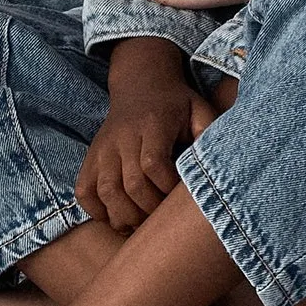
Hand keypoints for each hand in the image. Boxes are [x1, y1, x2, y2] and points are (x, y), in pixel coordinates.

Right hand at [77, 40, 218, 230]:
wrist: (141, 83)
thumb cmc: (176, 104)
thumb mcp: (199, 110)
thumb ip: (209, 133)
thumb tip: (220, 163)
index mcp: (153, 124)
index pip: (154, 164)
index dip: (168, 187)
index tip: (180, 197)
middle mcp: (123, 137)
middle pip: (131, 184)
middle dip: (150, 209)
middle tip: (164, 218)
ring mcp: (102, 149)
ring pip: (106, 192)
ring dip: (125, 216)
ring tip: (143, 223)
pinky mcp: (89, 159)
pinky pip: (85, 193)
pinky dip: (98, 212)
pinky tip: (119, 215)